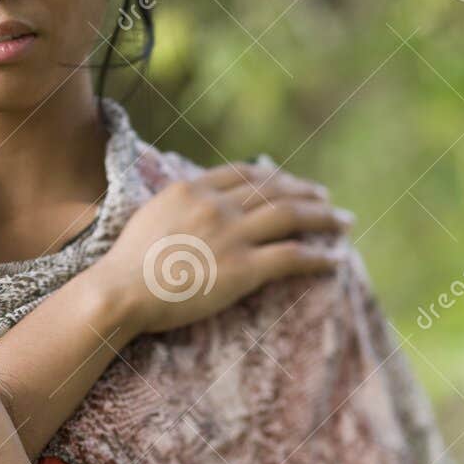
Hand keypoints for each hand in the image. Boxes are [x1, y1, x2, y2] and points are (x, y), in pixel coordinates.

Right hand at [89, 162, 350, 335]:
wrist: (122, 291)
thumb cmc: (126, 263)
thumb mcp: (149, 216)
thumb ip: (178, 205)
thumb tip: (192, 205)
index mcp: (191, 188)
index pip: (244, 173)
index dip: (274, 175)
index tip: (289, 182)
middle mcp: (215, 205)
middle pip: (274, 189)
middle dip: (306, 192)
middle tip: (326, 199)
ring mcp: (231, 235)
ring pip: (290, 216)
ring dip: (322, 218)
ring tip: (342, 222)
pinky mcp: (244, 269)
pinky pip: (292, 257)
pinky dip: (319, 257)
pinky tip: (335, 260)